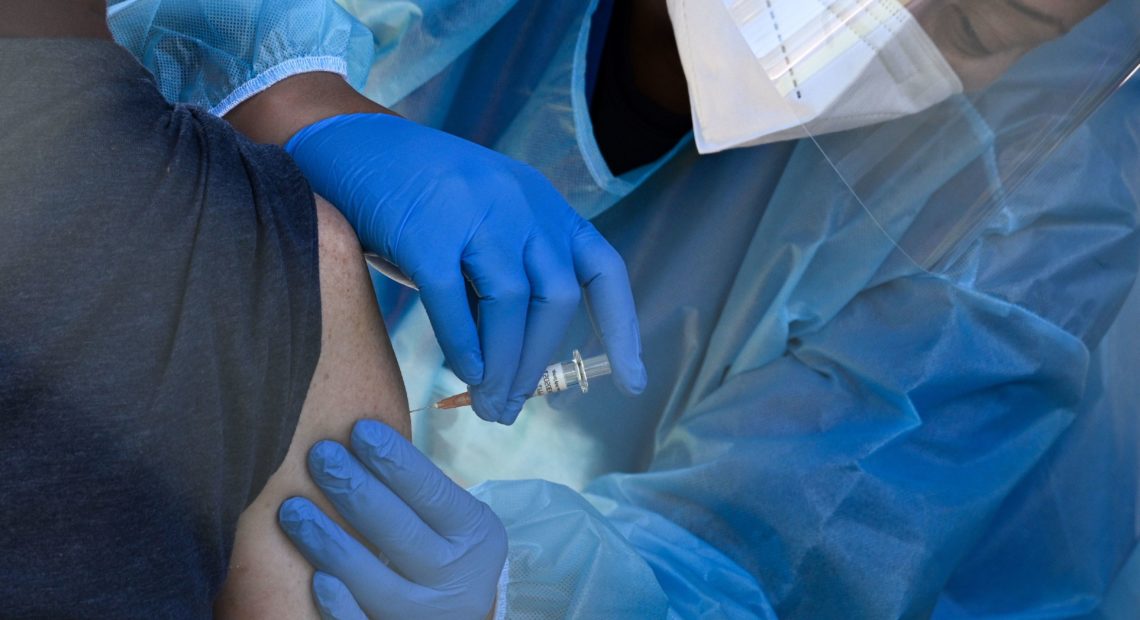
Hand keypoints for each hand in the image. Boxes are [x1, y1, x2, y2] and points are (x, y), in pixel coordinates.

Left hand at [278, 420, 506, 619]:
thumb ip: (416, 490)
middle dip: (356, 489)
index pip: (430, 492)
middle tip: (320, 456)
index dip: (394, 460)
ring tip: (293, 509)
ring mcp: (427, 614)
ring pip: (377, 582)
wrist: (457, 610)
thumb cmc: (442, 545)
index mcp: (474, 534)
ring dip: (331, 543)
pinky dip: (341, 605)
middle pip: (400, 532)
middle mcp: (456, 577)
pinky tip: (317, 577)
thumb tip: (359, 433)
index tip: (359, 428)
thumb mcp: (451, 516)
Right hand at [285, 113, 645, 423]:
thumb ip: (507, 279)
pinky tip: (464, 373)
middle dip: (539, 362)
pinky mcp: (427, 229)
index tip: (633, 380)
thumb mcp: (482, 227)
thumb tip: (517, 366)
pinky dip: (463, 346)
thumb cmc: (418, 200)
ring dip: (504, 366)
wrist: (348, 146)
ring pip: (511, 305)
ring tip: (490, 405)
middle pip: (555, 298)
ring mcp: (475, 211)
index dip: (621, 327)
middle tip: (514, 407)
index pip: (601, 269)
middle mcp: (520, 204)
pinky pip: (455, 303)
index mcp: (542, 206)